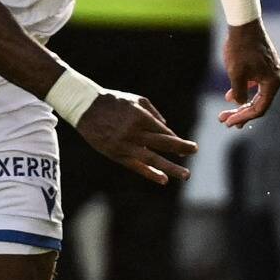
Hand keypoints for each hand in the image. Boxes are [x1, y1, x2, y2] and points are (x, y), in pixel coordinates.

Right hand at [75, 90, 196, 185]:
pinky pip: (136, 165)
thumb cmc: (111, 101)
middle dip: (182, 148)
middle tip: (195, 151)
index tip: (188, 147)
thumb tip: (167, 127)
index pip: (165, 132)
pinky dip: (150, 172)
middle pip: (163, 143)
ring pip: (152, 158)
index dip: (177, 140)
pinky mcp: (115, 153)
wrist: (84, 107)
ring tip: (186, 174)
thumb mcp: (134, 100)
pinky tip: (163, 179)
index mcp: (140, 117)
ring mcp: (125, 144)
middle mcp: (134, 131)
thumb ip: (153, 113)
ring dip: (171, 167)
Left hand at [219, 22, 279, 127]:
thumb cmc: (240, 48)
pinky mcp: (265, 66)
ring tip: (228, 114)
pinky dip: (244, 91)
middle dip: (241, 113)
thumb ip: (238, 91)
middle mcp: (276, 79)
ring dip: (241, 104)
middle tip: (225, 122)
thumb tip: (238, 103)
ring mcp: (272, 72)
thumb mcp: (235, 72)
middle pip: (259, 103)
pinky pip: (256, 84)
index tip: (228, 122)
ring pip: (257, 94)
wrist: (244, 24)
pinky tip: (230, 96)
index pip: (260, 108)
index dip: (244, 117)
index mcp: (273, 82)